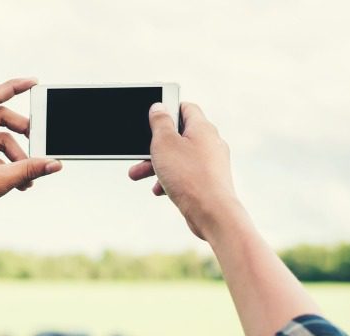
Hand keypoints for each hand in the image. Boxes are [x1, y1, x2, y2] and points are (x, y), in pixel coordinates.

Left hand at [0, 78, 61, 255]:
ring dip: (17, 157)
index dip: (14, 88)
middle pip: (0, 120)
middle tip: (40, 142)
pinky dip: (7, 165)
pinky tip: (20, 184)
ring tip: (29, 177)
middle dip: (22, 133)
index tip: (35, 83)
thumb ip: (27, 171)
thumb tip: (54, 164)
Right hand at [128, 102, 240, 239]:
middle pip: (179, 137)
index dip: (168, 110)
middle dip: (155, 146)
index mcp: (202, 128)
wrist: (212, 214)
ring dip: (158, 165)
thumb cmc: (189, 177)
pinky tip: (160, 190)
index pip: (186, 108)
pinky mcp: (210, 182)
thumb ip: (160, 122)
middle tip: (137, 154)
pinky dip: (171, 180)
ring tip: (138, 175)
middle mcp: (211, 143)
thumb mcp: (165, 143)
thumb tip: (159, 107)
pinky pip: (187, 175)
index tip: (153, 118)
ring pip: (180, 158)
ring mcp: (212, 164)